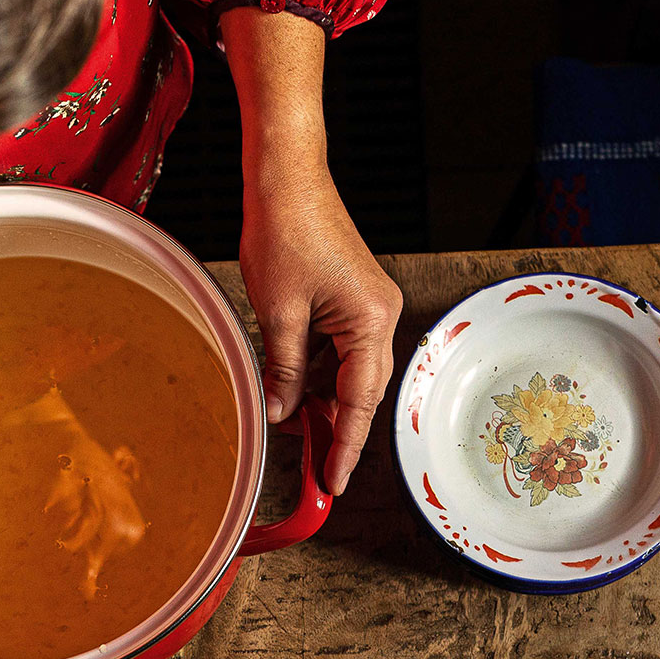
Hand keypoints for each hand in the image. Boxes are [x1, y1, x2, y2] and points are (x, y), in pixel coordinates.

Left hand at [239, 169, 401, 494]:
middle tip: (316, 470)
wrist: (286, 177)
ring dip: (324, 401)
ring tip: (298, 433)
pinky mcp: (355, 297)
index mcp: (371, 321)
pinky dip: (320, 373)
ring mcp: (371, 305)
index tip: (333, 481)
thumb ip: (284, 370)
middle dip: (337, 429)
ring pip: (350, 371)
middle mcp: (382, 315)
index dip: (344, 446)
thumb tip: (282, 413)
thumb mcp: (278, 313)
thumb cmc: (285, 230)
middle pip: (362, 390)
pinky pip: (342, 349)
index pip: (359, 401)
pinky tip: (295, 391)